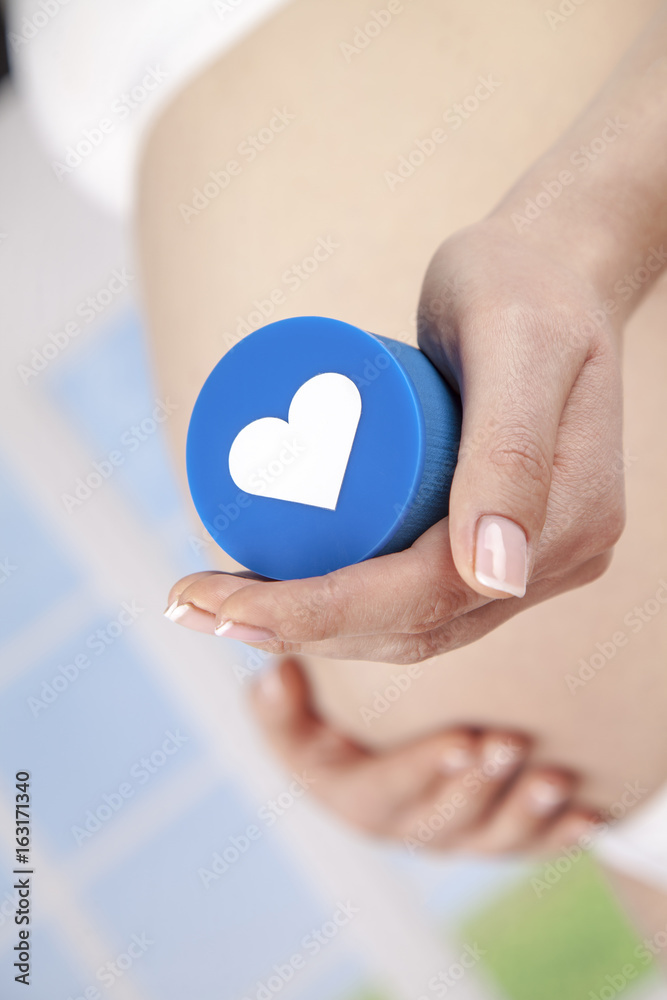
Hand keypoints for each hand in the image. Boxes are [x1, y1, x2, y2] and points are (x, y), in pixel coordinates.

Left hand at [165, 219, 624, 661]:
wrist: (550, 266)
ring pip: (407, 624)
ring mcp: (527, 555)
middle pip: (409, 625)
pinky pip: (411, 598)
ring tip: (217, 600)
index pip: (426, 599)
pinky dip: (339, 609)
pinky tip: (274, 593)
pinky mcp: (491, 538)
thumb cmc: (523, 281)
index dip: (318, 614)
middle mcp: (552, 557)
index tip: (221, 603)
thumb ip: (513, 446)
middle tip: (195, 600)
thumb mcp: (515, 341)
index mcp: (568, 523)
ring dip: (307, 629)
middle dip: (293, 627)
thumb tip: (494, 576)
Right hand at [246, 656, 598, 855]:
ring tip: (552, 776)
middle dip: (476, 788)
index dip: (421, 773)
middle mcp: (401, 824)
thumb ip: (281, 702)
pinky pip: (524, 846)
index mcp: (350, 796)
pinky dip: (555, 832)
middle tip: (508, 746)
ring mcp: (448, 835)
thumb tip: (274, 671)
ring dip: (520, 810)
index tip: (461, 740)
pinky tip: (584, 813)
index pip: (379, 795)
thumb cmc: (333, 724)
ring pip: (485, 837)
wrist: (373, 758)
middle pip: (438, 821)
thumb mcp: (298, 716)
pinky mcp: (488, 835)